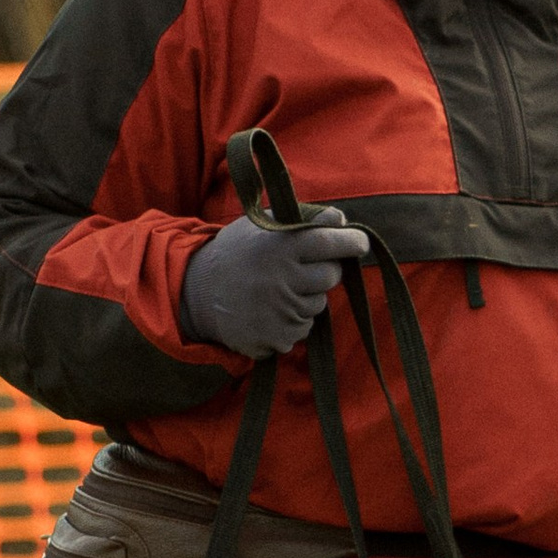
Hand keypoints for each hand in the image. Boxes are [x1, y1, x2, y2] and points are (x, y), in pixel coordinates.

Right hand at [179, 210, 370, 355]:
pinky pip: (303, 329)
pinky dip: (293, 320)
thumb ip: (301, 220)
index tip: (360, 242)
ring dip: (307, 297)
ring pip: (318, 304)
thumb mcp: (260, 226)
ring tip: (277, 290)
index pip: (330, 241)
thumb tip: (341, 219)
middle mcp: (283, 279)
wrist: (197, 294)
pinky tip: (270, 310)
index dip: (351, 241)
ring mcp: (280, 311)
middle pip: (331, 276)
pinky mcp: (277, 338)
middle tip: (304, 268)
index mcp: (280, 247)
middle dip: (326, 270)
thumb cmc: (235, 254)